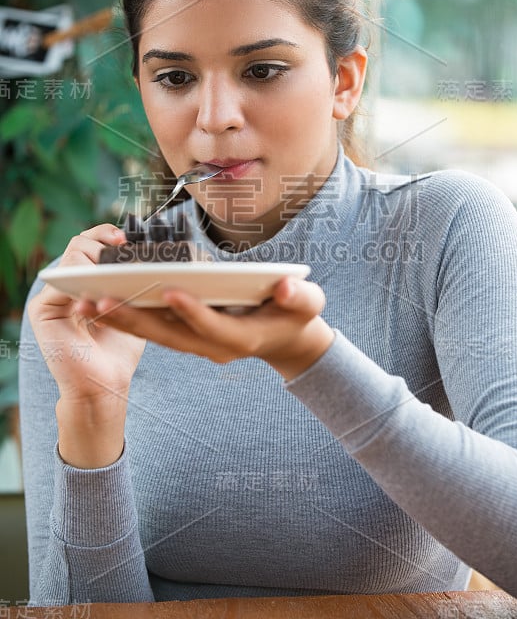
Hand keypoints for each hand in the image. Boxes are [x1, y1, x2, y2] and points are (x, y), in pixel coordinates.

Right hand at [28, 224, 146, 466]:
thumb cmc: (121, 351)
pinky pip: (62, 281)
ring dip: (95, 257)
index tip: (127, 238)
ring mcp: (51, 296)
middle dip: (101, 239)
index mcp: (84, 281)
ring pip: (71, 256)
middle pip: (79, 243)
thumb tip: (154, 252)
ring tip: (114, 268)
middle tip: (122, 247)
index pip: (91, 243)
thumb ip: (133, 283)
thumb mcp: (132, 309)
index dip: (106, 233)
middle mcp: (65, 285)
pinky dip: (83, 278)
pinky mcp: (42, 310)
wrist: (104, 387)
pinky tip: (101, 286)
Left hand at [75, 276, 334, 380]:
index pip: (213, 326)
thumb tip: (286, 288)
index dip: (193, 311)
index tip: (170, 290)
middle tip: (102, 302)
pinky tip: (102, 302)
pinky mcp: (188, 336)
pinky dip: (129, 318)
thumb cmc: (298, 314)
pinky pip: (154, 329)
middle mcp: (215, 346)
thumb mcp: (308, 302)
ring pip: (157, 334)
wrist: (287, 337)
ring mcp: (199, 344)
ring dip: (123, 320)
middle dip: (137, 320)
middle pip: (171, 335)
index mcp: (243, 337)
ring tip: (89, 302)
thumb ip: (299, 297)